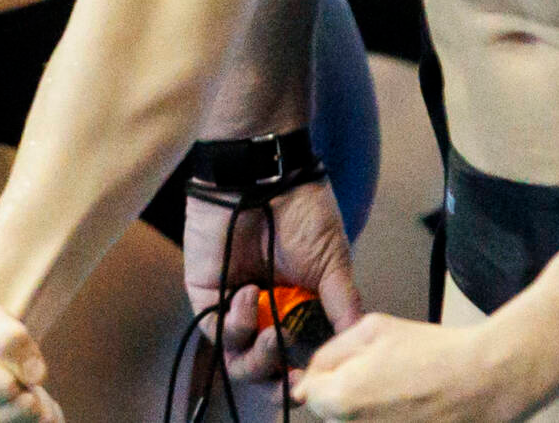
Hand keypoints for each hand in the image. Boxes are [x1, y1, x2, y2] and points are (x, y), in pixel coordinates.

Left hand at [187, 179, 362, 386]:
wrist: (265, 175)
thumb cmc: (303, 211)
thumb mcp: (333, 264)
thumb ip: (341, 307)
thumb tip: (353, 347)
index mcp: (295, 307)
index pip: (294, 357)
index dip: (302, 376)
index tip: (312, 383)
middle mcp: (264, 310)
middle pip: (262, 366)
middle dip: (276, 377)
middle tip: (293, 373)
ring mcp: (233, 301)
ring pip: (237, 355)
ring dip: (257, 356)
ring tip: (272, 329)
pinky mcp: (204, 291)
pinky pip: (214, 327)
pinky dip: (235, 324)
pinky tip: (250, 296)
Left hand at [290, 315, 541, 422]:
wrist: (486, 382)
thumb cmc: (433, 353)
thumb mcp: (371, 329)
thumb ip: (331, 353)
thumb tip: (309, 376)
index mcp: (341, 400)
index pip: (308, 394)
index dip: (322, 377)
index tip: (342, 371)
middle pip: (331, 415)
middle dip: (344, 398)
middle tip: (380, 378)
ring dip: (367, 414)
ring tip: (402, 394)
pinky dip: (392, 420)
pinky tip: (412, 408)